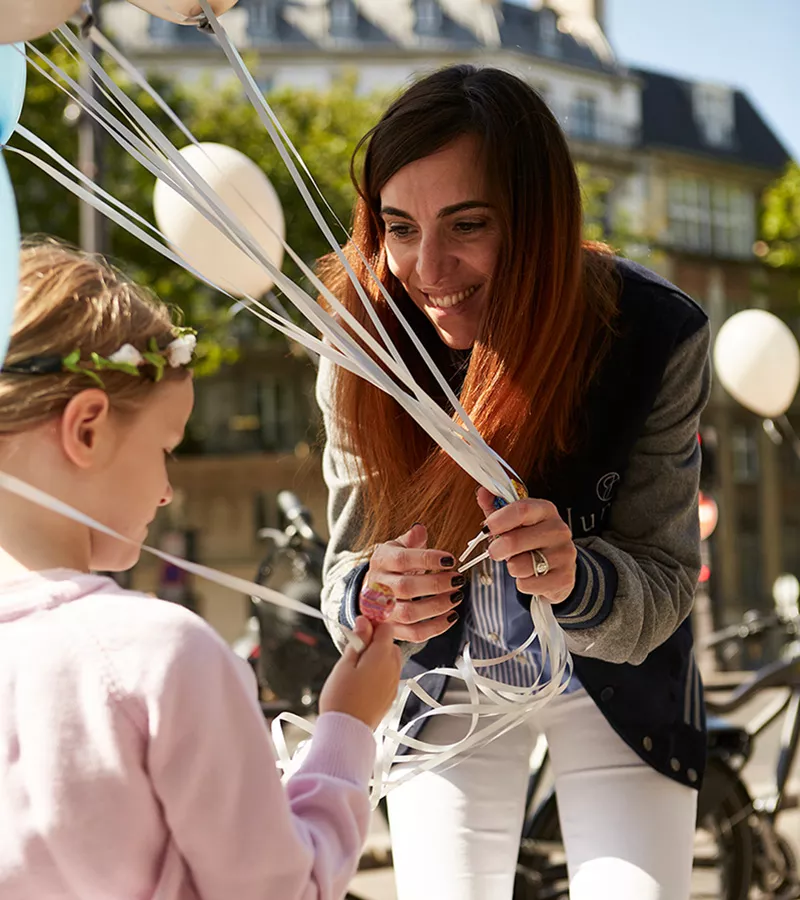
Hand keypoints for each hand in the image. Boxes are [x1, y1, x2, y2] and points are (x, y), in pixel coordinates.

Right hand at [319, 616, 402, 729]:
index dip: (373, 625)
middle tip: (354, 651)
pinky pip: (389, 675)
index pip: (387, 628)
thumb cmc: (341, 697)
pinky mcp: (391, 695)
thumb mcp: (345, 664)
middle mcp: (393, 668)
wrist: (347, 730)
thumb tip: (364, 621)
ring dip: (378, 657)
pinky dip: (380, 672)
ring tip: (357, 667)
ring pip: (391, 660)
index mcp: (382, 656)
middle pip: (390, 644)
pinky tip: (363, 681)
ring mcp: (394, 683)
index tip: (359, 630)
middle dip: (375, 642)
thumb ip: (358, 641)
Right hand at [362, 523, 464, 642]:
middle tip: (458, 579)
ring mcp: (383, 610)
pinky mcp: (392, 629)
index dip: (428, 560)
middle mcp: (377, 586)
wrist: (373, 589)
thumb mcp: (398, 547)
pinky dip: (436, 627)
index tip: (451, 560)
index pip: (402, 560)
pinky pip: (414, 634)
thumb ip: (411, 539)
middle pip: (406, 588)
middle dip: (437, 584)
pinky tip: (452, 615)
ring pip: (409, 613)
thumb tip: (420, 529)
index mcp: (381, 561)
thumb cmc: (392, 566)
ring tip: (456, 596)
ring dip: (438, 606)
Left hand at [477, 487, 575, 603]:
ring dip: (512, 567)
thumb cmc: (532, 540)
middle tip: (495, 551)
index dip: (499, 519)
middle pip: (515, 540)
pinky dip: (522, 583)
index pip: (521, 510)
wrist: (559, 565)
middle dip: (497, 549)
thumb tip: (482, 493)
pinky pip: (527, 584)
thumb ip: (496, 507)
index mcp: (545, 511)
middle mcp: (558, 530)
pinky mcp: (564, 578)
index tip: (486, 528)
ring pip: (519, 565)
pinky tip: (530, 575)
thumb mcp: (515, 521)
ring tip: (520, 562)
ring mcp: (564, 555)